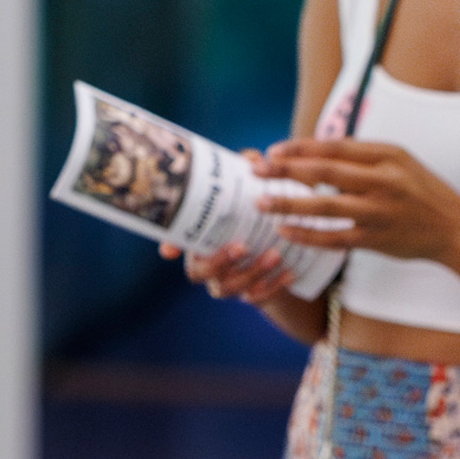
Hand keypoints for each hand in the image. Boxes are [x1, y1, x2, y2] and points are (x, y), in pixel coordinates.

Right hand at [165, 153, 295, 305]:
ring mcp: (228, 281)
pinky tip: (290, 272)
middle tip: (242, 246)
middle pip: (197, 273)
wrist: (283, 246)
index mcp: (201, 236)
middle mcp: (208, 262)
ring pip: (228, 288)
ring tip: (274, 255)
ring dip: (250, 274)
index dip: (172, 246)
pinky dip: (272, 287)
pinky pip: (257, 298)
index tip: (169, 251)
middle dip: (219, 262)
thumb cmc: (257, 209)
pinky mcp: (252, 294)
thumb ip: (249, 170)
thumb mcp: (253, 187)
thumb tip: (254, 159)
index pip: (177, 241)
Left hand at [253, 138, 459, 263]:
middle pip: (325, 171)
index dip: (300, 147)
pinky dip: (308, 234)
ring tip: (261, 202)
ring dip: (289, 203)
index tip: (273, 150)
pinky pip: (335, 237)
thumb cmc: (422, 192)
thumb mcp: (400, 162)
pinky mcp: (377, 239)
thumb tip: (314, 152)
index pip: (335, 146)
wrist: (456, 229)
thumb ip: (362, 156)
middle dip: (286, 170)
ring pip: (325, 206)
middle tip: (256, 170)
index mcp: (387, 155)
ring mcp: (380, 211)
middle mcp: (383, 180)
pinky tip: (285, 231)